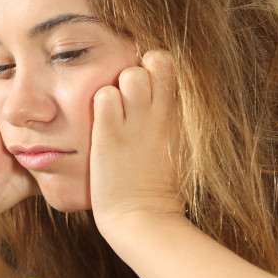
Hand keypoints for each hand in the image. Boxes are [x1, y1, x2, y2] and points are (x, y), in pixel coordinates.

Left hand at [90, 50, 184, 231]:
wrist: (142, 218)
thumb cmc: (155, 185)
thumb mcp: (176, 144)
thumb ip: (169, 116)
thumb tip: (163, 95)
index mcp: (177, 114)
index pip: (168, 64)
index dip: (154, 68)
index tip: (145, 87)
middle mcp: (160, 112)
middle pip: (157, 59)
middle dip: (141, 68)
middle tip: (130, 95)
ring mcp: (136, 122)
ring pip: (130, 74)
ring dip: (118, 84)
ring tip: (115, 110)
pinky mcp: (110, 134)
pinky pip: (103, 96)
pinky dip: (100, 104)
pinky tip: (102, 123)